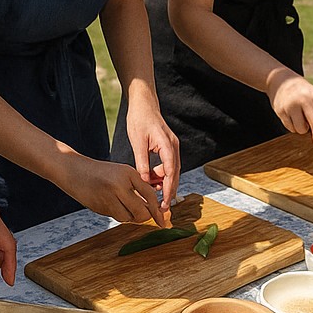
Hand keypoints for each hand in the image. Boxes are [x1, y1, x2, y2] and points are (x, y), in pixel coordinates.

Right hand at [62, 155, 171, 225]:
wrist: (73, 170)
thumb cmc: (99, 172)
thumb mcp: (120, 173)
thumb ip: (134, 188)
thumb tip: (150, 208)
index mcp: (128, 173)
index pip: (149, 194)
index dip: (157, 209)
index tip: (163, 220)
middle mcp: (121, 184)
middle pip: (142, 211)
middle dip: (146, 217)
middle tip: (146, 218)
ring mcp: (110, 196)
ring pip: (129, 217)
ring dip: (131, 217)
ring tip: (125, 207)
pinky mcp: (101, 206)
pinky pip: (117, 217)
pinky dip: (120, 215)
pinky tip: (113, 206)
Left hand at [124, 92, 180, 213]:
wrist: (143, 103)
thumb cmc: (140, 119)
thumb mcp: (137, 142)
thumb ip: (142, 162)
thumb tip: (143, 182)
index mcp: (167, 145)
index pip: (170, 173)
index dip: (168, 190)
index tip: (164, 204)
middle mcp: (173, 147)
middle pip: (174, 175)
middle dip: (168, 192)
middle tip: (161, 208)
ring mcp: (172, 147)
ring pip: (171, 172)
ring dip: (163, 183)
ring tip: (152, 194)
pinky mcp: (168, 148)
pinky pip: (167, 166)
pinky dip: (161, 175)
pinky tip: (151, 181)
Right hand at [266, 69, 312, 146]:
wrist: (279, 80)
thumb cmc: (301, 91)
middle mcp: (304, 99)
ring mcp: (291, 105)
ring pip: (302, 130)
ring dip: (303, 131)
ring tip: (301, 121)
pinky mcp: (280, 111)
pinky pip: (290, 128)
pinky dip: (293, 127)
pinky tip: (293, 118)